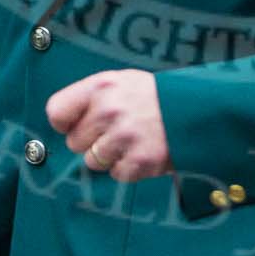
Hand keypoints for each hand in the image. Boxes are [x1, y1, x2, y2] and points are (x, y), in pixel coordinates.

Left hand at [45, 69, 172, 182]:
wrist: (197, 109)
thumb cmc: (153, 96)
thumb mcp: (121, 81)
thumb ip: (91, 97)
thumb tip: (62, 123)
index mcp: (101, 86)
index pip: (57, 111)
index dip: (64, 122)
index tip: (74, 124)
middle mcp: (109, 110)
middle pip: (74, 142)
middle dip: (91, 140)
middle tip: (115, 130)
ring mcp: (124, 137)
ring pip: (93, 161)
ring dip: (110, 155)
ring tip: (131, 140)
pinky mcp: (139, 161)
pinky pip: (116, 174)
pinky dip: (128, 167)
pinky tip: (142, 150)